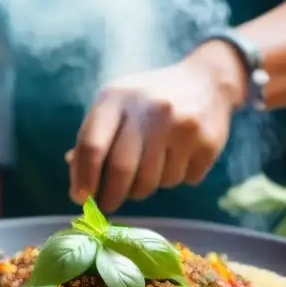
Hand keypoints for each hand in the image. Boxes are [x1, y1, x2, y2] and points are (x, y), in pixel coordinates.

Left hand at [67, 40, 248, 212]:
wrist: (206, 80)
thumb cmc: (148, 99)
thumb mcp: (117, 105)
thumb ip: (94, 138)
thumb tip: (79, 185)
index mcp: (117, 98)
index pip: (92, 145)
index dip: (83, 178)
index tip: (80, 198)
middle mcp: (148, 109)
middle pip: (122, 170)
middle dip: (111, 196)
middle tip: (108, 205)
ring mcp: (180, 125)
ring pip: (153, 182)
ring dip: (146, 187)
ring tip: (150, 168)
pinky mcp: (206, 142)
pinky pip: (182, 180)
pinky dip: (175, 178)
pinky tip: (178, 157)